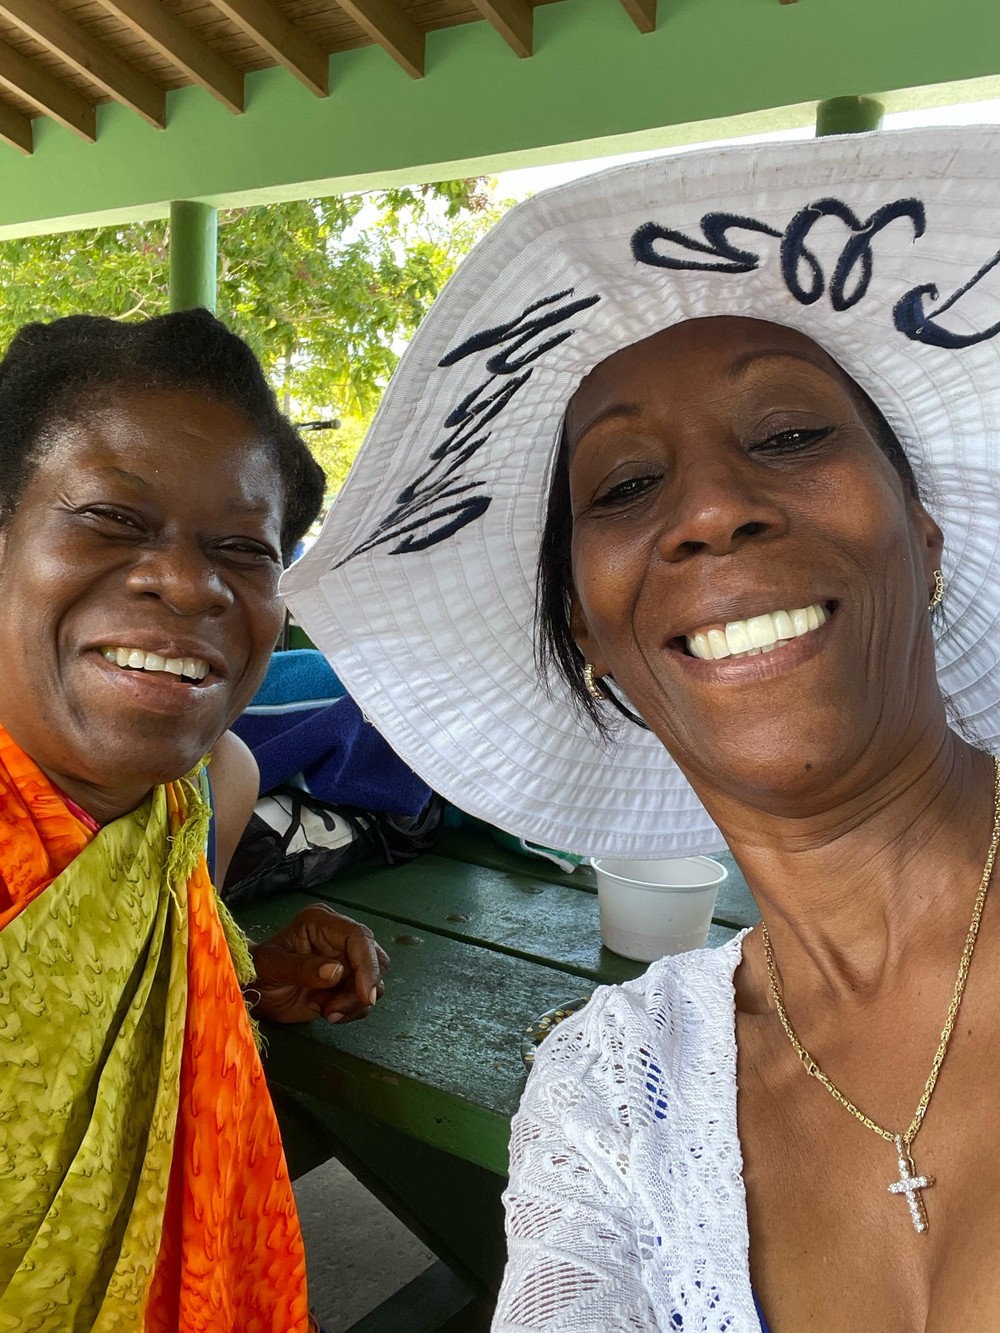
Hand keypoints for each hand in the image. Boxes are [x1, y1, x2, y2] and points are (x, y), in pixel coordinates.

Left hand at [248, 903, 389, 1024]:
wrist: (253, 993)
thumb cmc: (257, 972)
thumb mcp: (271, 967)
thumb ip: (301, 968)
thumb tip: (337, 972)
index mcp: (321, 922)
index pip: (359, 937)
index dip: (367, 964)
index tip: (366, 996)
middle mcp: (339, 938)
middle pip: (376, 958)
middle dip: (360, 989)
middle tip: (332, 1010)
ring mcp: (346, 961)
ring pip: (374, 982)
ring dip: (352, 1003)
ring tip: (322, 1009)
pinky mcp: (348, 983)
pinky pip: (364, 1000)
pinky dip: (349, 1011)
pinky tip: (323, 1011)